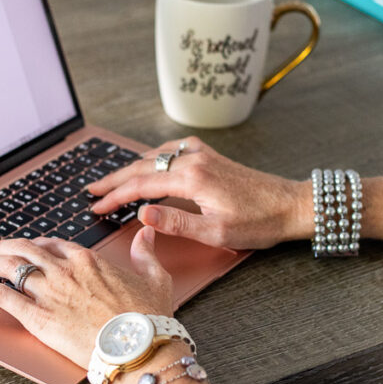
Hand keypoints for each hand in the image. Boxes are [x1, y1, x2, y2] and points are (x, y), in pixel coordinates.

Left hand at [0, 227, 172, 367]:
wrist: (137, 348)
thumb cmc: (148, 318)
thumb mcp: (155, 278)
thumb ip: (146, 253)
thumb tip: (148, 232)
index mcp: (89, 260)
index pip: (53, 244)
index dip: (37, 244)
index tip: (29, 246)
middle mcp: (64, 270)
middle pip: (25, 249)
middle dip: (5, 247)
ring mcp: (49, 292)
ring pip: (10, 267)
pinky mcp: (37, 316)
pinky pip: (3, 296)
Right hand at [88, 137, 312, 249]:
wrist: (291, 205)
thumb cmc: (259, 222)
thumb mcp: (215, 232)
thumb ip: (176, 223)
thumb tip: (143, 214)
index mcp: (192, 178)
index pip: (141, 185)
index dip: (115, 197)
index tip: (96, 207)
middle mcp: (194, 159)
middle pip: (142, 166)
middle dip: (114, 179)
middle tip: (91, 191)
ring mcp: (203, 154)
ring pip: (154, 155)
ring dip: (130, 168)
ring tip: (111, 180)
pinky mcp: (211, 155)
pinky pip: (171, 151)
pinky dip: (151, 158)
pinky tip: (147, 163)